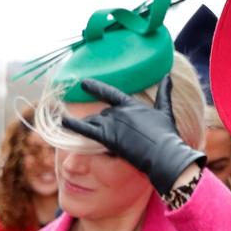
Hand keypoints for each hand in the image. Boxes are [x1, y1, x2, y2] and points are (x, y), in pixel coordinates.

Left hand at [60, 76, 205, 194]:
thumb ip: (164, 94)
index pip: (110, 93)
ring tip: (69, 124)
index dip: (96, 88)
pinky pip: (86, 130)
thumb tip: (168, 76)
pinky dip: (74, 125)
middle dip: (96, 121)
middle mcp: (119, 111)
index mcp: (131, 105)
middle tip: (85, 121)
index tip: (83, 83)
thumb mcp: (165, 112)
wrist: (164, 153)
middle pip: (101, 114)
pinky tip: (63, 122)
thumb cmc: (167, 136)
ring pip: (93, 121)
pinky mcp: (108, 137)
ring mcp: (113, 123)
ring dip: (84, 124)